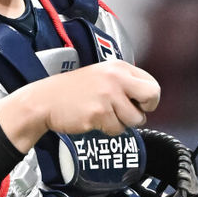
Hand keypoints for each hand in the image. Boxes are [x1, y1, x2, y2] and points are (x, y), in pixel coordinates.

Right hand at [0, 60, 160, 150]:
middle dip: (144, 110)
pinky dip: (109, 129)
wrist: (45, 100)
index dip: (148, 98)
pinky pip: (118, 129)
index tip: (139, 103)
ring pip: (135, 119)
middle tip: (131, 112)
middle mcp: (115, 78)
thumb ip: (124, 82)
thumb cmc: (72, 91)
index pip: (152, 83)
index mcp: (118, 67)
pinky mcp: (99, 113)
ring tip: (106, 115)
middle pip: (152, 97)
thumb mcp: (102, 75)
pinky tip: (95, 120)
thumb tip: (148, 98)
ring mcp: (107, 96)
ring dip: (123, 122)